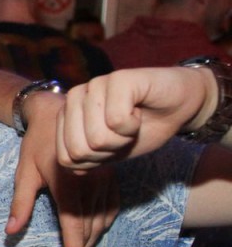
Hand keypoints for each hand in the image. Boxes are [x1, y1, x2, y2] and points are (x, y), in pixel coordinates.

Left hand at [7, 91, 118, 246]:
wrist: (60, 113)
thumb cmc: (36, 143)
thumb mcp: (24, 172)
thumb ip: (20, 203)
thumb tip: (10, 232)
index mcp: (69, 186)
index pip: (73, 228)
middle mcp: (92, 186)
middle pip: (89, 230)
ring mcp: (104, 182)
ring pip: (101, 222)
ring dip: (89, 243)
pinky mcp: (110, 178)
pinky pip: (111, 209)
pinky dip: (102, 226)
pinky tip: (93, 235)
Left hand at [57, 67, 213, 169]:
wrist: (181, 107)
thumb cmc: (144, 128)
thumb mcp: (111, 152)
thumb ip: (85, 159)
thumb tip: (70, 167)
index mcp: (67, 115)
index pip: (66, 158)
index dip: (96, 161)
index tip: (112, 144)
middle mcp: (75, 97)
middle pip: (79, 150)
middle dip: (108, 151)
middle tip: (124, 132)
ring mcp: (94, 85)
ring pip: (96, 138)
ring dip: (122, 138)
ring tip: (132, 120)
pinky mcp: (117, 79)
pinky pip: (116, 121)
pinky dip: (133, 126)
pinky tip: (139, 110)